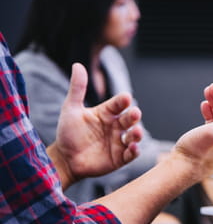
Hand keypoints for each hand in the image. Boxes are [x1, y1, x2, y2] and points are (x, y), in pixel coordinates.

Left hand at [48, 63, 142, 187]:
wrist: (64, 159)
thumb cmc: (68, 133)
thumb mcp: (71, 109)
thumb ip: (77, 88)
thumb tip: (78, 65)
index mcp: (107, 113)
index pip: (118, 104)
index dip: (122, 101)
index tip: (125, 97)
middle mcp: (115, 126)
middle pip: (129, 119)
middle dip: (133, 116)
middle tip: (135, 113)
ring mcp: (119, 142)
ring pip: (134, 136)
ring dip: (137, 134)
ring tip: (136, 132)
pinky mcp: (120, 157)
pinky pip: (131, 154)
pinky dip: (134, 151)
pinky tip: (133, 148)